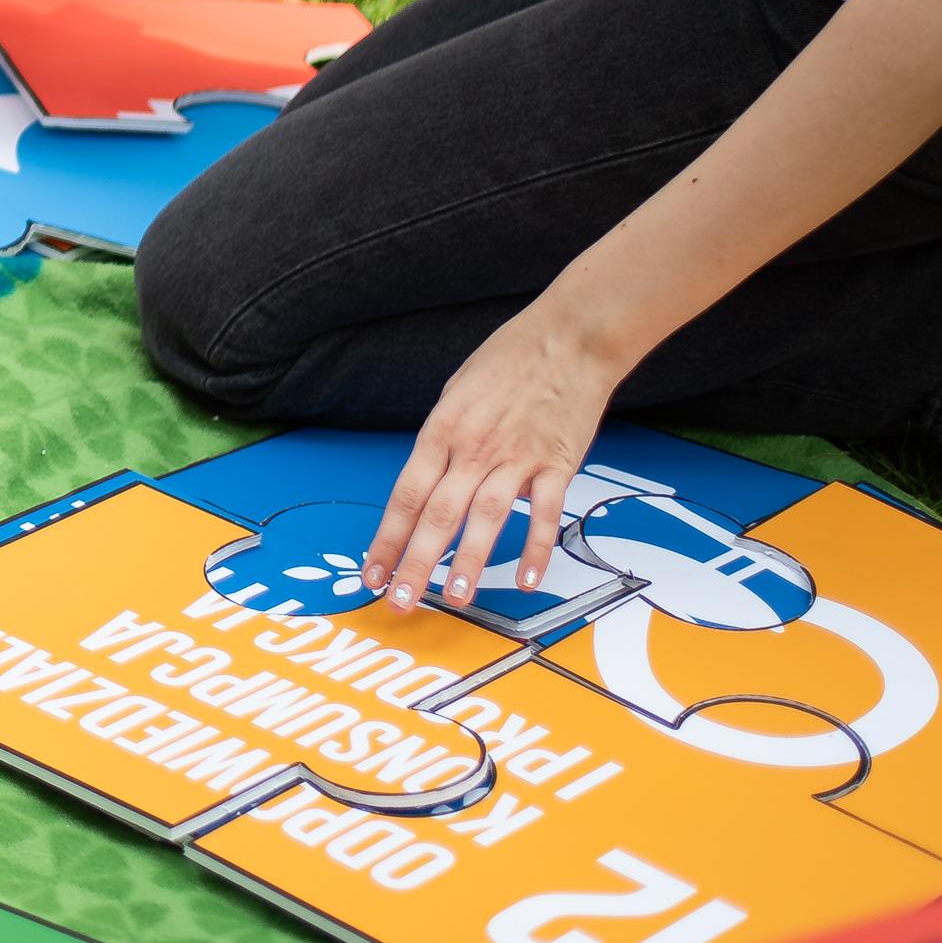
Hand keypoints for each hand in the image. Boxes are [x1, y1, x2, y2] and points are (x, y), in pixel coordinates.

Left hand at [359, 302, 624, 611]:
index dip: (387, 539)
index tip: (373, 573)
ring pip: (486, 520)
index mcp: (441, 431)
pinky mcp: (557, 464)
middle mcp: (473, 449)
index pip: (405, 496)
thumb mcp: (455, 393)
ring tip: (455, 600)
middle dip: (416, 564)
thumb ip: (442, 440)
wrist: (568, 340)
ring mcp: (516, 459)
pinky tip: (531, 580)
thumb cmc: (507, 362)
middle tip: (401, 602)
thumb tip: (428, 480)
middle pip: (437, 516)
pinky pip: (546, 514)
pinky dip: (539, 548)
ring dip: (470, 564)